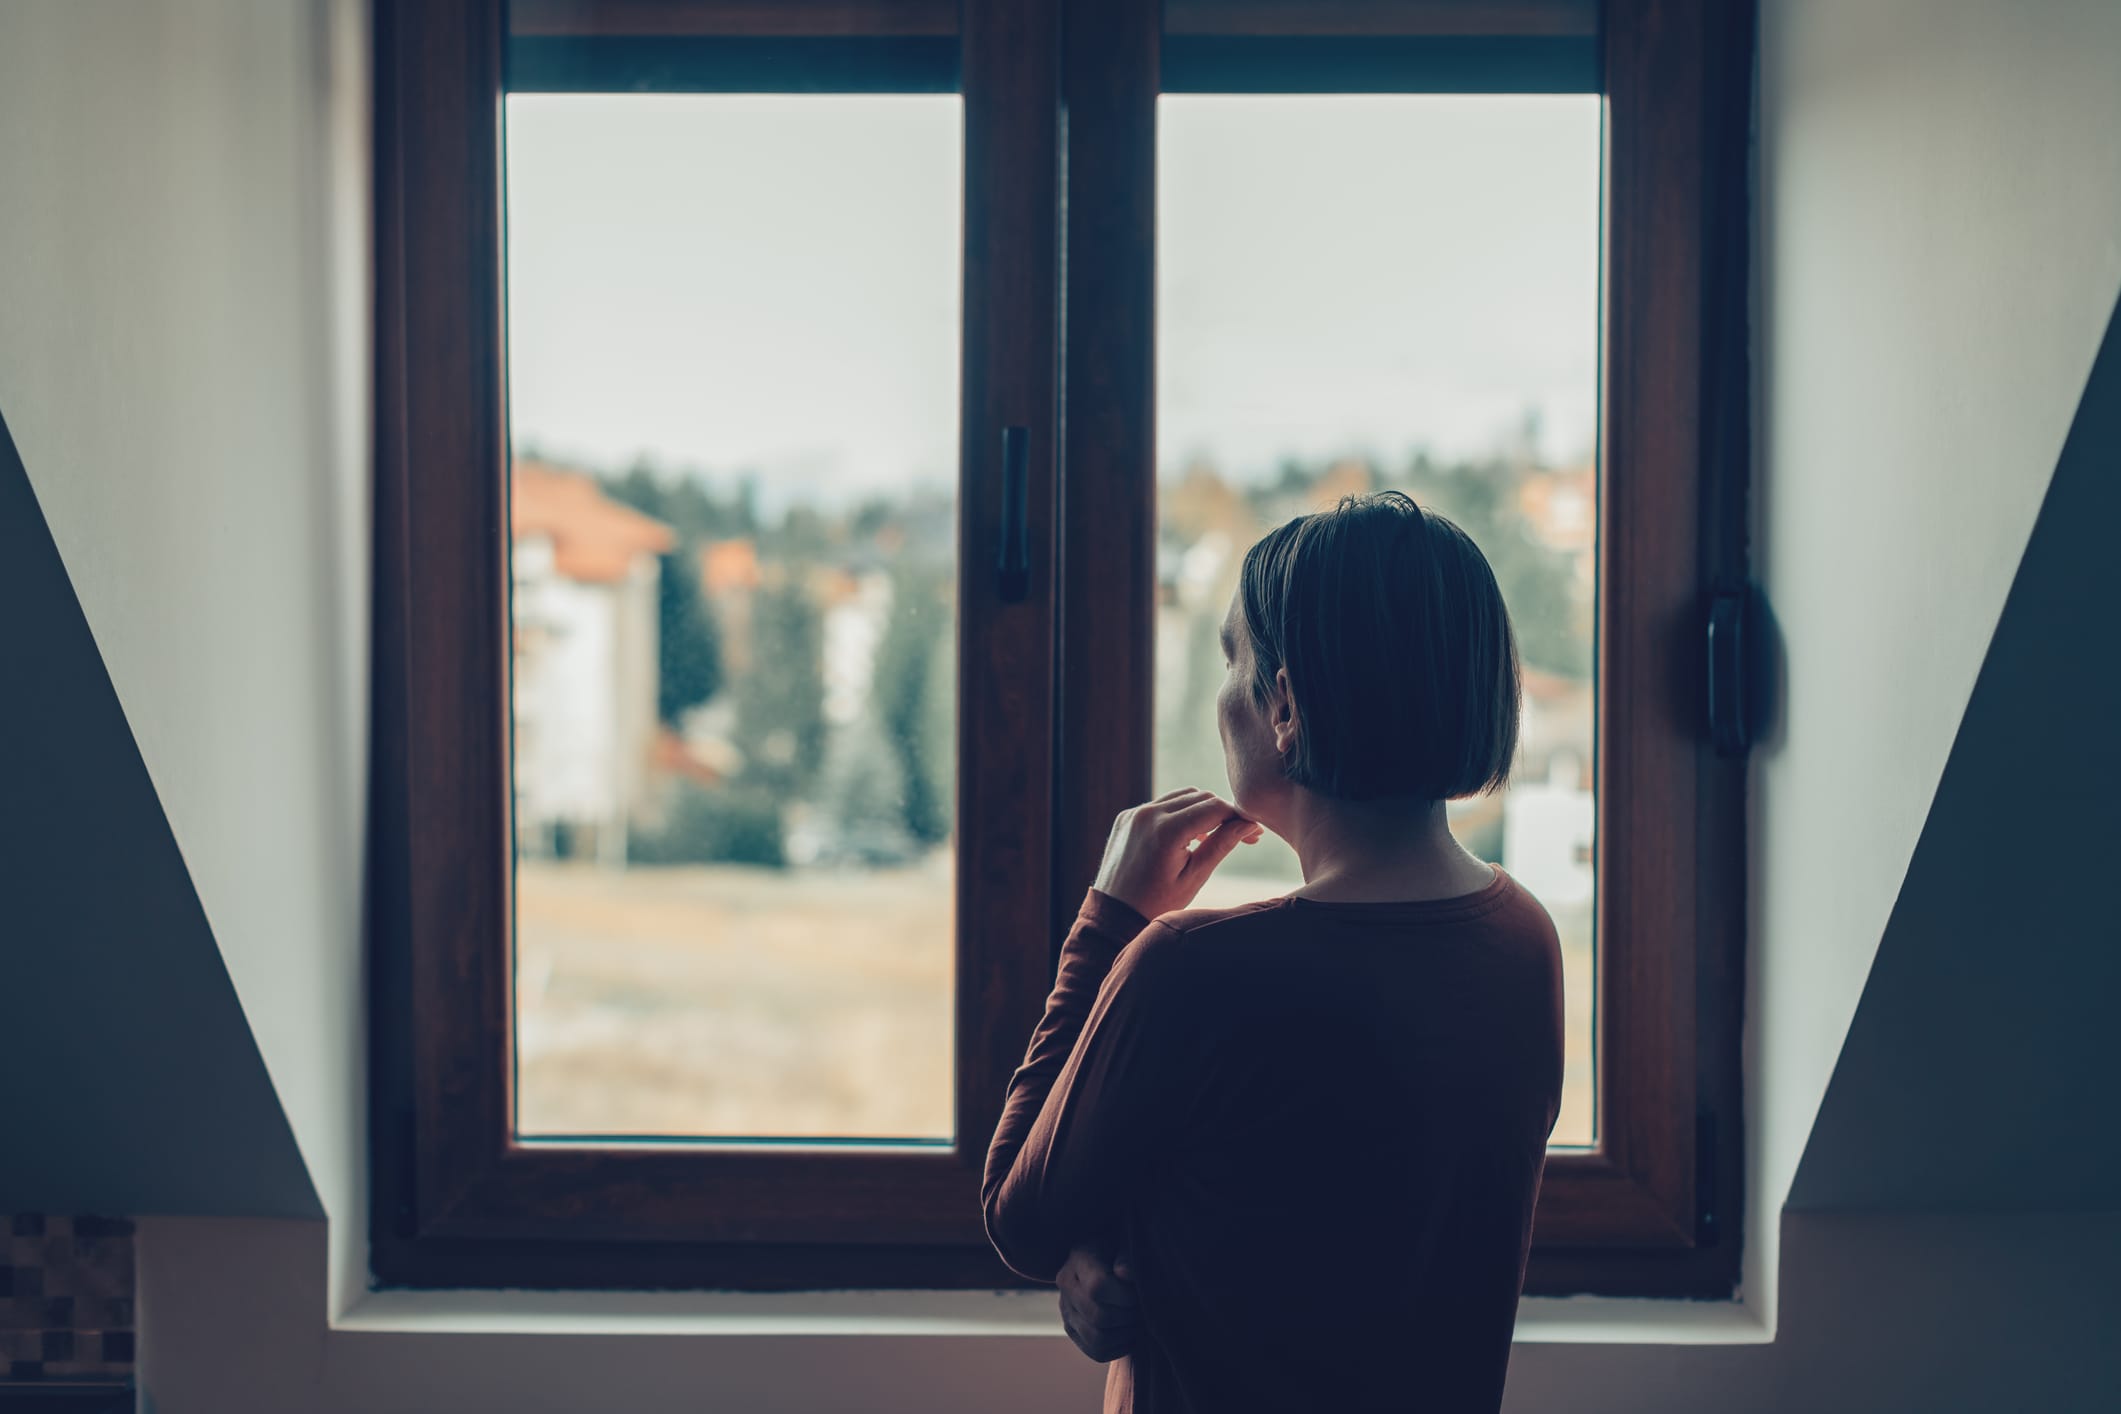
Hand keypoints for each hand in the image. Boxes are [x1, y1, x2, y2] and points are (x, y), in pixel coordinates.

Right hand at [1058, 1246, 1139, 1363]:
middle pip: (1099, 1317)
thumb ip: (1127, 1255)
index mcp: (1078, 1257)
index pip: (1098, 1288)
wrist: (1108, 1253)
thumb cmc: (1122, 1244)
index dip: (1125, 1295)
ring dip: (1126, 1333)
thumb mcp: (1125, 1240)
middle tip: (1142, 1307)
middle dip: (1129, 1316)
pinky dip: (1120, 1346)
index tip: (1139, 1290)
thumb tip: (1125, 1275)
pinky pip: (1097, 1352)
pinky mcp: (1073, 1330)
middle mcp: (1066, 1285)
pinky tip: (1129, 1329)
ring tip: (1137, 1318)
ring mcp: (1066, 1310)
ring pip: (1098, 1339)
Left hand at [1092, 787, 1263, 919]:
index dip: (1239, 817)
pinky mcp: (1126, 818)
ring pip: (1181, 797)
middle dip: (1223, 812)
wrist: (1113, 916)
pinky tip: (1189, 836)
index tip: (1255, 832)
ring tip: (1215, 836)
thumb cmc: (1156, 904)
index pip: (1215, 808)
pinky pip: (1161, 805)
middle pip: (1200, 797)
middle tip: (1241, 835)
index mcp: (1166, 830)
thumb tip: (1249, 825)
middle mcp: (1147, 814)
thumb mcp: (1194, 877)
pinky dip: (1179, 814)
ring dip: (1202, 810)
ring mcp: (1134, 813)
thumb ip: (1221, 845)